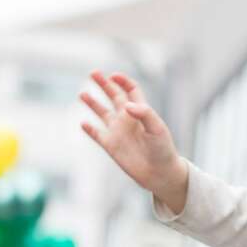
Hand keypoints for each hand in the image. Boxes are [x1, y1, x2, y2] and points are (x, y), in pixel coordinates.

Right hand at [80, 71, 188, 209]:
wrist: (160, 173)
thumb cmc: (163, 149)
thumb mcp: (157, 129)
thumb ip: (144, 114)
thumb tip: (126, 105)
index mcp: (140, 111)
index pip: (131, 90)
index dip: (123, 81)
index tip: (114, 76)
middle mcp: (127, 119)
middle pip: (114, 96)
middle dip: (104, 84)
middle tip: (93, 73)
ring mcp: (118, 131)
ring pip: (102, 113)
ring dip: (93, 103)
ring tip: (82, 94)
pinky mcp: (111, 145)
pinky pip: (97, 134)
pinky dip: (90, 129)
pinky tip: (83, 123)